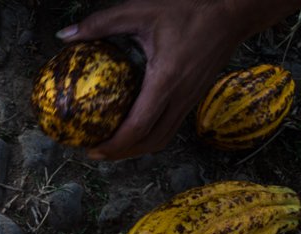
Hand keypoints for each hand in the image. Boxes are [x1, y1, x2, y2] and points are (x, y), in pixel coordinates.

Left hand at [60, 0, 249, 158]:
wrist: (235, 11)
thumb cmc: (191, 8)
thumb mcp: (141, 11)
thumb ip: (101, 23)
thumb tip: (65, 35)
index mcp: (166, 80)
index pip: (139, 126)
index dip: (115, 144)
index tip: (92, 149)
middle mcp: (181, 96)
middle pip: (151, 141)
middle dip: (122, 153)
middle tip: (96, 152)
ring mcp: (191, 99)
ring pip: (163, 138)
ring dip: (137, 148)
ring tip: (112, 147)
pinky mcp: (195, 97)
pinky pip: (171, 126)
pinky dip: (150, 135)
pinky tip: (134, 129)